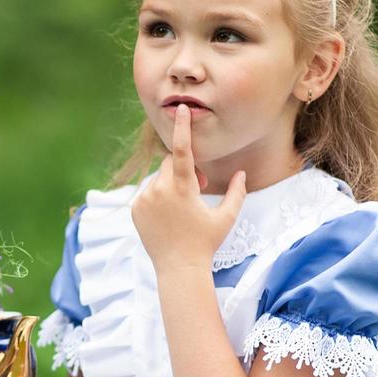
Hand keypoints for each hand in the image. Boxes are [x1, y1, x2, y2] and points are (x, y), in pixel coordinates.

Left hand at [131, 103, 246, 272]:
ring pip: (159, 178)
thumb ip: (236, 192)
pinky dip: (158, 197)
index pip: (182, 150)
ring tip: (182, 207)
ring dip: (170, 184)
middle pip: (170, 163)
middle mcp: (159, 190)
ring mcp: (144, 200)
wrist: (178, 268)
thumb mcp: (226, 217)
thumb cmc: (206, 242)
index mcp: (182, 188)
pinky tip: (168, 216)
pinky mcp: (135, 209)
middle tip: (198, 187)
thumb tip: (242, 174)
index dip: (183, 128)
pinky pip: (148, 192)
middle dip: (184, 169)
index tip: (181, 109)